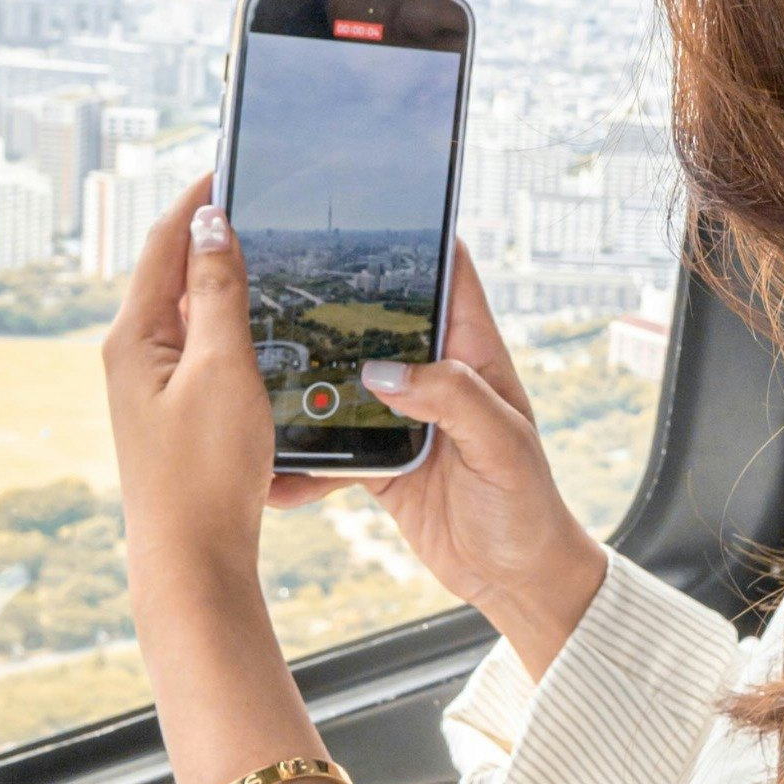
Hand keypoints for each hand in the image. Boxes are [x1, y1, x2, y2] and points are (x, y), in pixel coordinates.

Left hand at [105, 176, 325, 783]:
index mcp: (135, 338)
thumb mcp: (222, 370)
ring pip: (194, 314)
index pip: (163, 244)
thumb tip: (210, 224)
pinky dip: (236, 326)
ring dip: (228, 282)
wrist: (193, 564)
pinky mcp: (178, 415)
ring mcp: (154, 388)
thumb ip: (218, 293)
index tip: (231, 165)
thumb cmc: (205, 472)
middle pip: (175, 275)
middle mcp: (136, 357)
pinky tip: (270, 328)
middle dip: (215, 236)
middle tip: (262, 203)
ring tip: (273, 254)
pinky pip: (207, 350)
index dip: (198, 201)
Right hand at [270, 243, 606, 678]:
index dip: (420, 233)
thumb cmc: (529, 506)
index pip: (449, 272)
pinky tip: (269, 465)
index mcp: (473, 353)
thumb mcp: (502, 446)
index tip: (374, 204)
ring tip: (254, 361)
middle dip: (334, 296)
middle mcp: (434, 374)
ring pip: (343, 378)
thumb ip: (452, 400)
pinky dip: (301, 456)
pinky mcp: (378, 459)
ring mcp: (401, 414)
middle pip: (379, 317)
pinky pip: (331, 445)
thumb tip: (383, 371)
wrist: (515, 580)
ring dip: (304, 377)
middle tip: (278, 272)